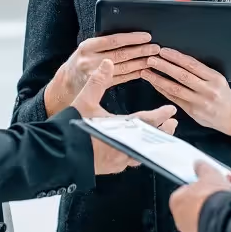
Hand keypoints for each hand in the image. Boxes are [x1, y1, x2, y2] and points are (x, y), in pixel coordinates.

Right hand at [44, 32, 158, 116]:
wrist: (65, 83)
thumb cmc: (80, 61)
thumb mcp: (86, 48)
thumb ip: (103, 42)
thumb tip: (129, 36)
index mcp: (87, 46)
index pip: (113, 40)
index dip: (132, 38)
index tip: (146, 36)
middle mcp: (90, 60)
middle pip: (121, 54)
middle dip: (141, 50)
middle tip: (155, 47)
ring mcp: (95, 75)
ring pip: (124, 67)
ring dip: (140, 62)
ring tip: (153, 58)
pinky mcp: (101, 86)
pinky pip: (122, 78)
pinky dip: (134, 73)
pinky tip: (144, 69)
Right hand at [72, 59, 177, 174]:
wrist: (58, 154)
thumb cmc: (71, 127)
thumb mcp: (84, 100)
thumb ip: (97, 81)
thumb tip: (108, 63)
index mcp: (118, 128)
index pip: (146, 120)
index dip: (160, 115)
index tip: (171, 110)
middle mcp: (122, 146)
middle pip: (149, 139)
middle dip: (162, 130)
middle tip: (172, 123)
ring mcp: (117, 160)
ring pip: (142, 152)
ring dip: (151, 142)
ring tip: (158, 135)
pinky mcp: (111, 168)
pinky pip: (130, 161)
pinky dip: (138, 153)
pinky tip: (137, 148)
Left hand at [140, 48, 230, 137]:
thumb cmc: (222, 94)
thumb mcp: (217, 78)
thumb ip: (200, 71)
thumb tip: (178, 58)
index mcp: (215, 78)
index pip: (192, 65)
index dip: (176, 57)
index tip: (164, 50)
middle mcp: (208, 90)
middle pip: (182, 76)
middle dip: (164, 66)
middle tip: (150, 59)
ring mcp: (200, 102)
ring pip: (175, 89)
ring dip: (158, 79)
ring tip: (146, 71)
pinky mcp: (192, 112)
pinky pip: (174, 99)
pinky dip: (162, 90)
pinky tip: (153, 83)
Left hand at [169, 162, 230, 231]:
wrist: (222, 221)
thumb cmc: (211, 200)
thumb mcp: (209, 174)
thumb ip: (202, 168)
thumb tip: (199, 164)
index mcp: (176, 200)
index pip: (183, 191)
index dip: (196, 187)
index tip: (204, 186)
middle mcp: (179, 218)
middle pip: (190, 206)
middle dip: (201, 202)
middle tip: (213, 197)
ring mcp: (189, 229)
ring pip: (198, 218)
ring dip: (206, 213)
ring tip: (219, 209)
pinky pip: (206, 227)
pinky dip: (212, 222)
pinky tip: (221, 218)